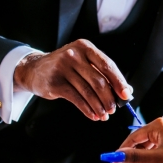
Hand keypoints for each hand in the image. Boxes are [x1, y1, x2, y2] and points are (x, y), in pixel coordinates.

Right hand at [13, 39, 131, 120]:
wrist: (35, 69)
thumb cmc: (66, 67)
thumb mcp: (83, 63)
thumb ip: (103, 74)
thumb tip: (127, 91)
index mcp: (85, 47)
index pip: (107, 65)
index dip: (118, 81)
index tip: (126, 94)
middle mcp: (74, 55)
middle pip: (98, 81)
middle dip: (109, 98)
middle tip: (114, 109)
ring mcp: (62, 68)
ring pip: (88, 92)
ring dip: (99, 107)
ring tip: (105, 115)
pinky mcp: (55, 83)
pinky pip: (76, 99)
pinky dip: (88, 110)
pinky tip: (93, 115)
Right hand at [115, 117, 162, 162]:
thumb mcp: (157, 158)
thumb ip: (135, 156)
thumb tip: (116, 155)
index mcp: (158, 124)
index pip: (134, 136)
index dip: (122, 150)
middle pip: (141, 144)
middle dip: (134, 161)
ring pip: (150, 148)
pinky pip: (158, 149)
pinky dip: (153, 161)